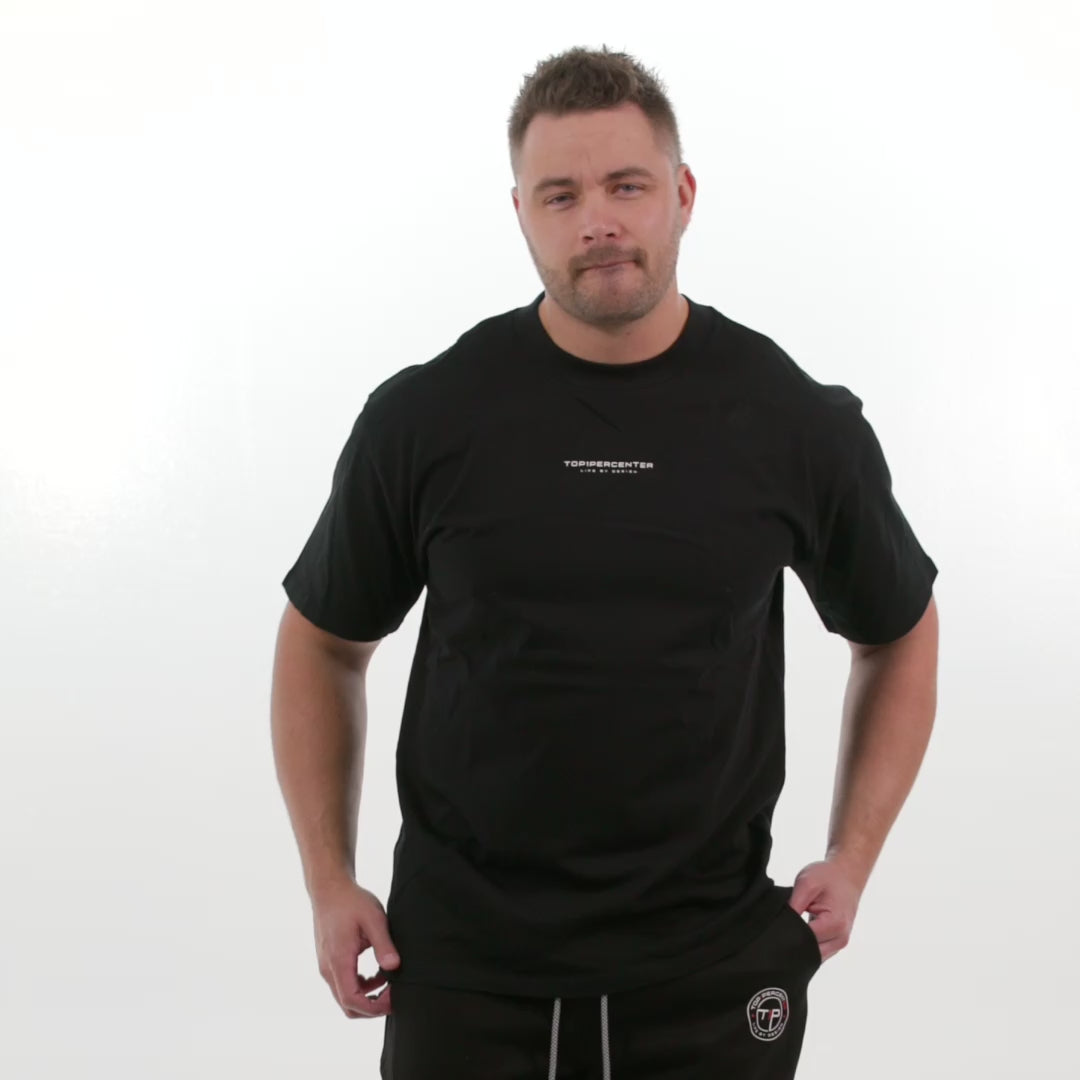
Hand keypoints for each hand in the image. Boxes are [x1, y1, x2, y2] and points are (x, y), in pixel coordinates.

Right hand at [311, 878, 401, 1017]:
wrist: (329, 888)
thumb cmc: (351, 900)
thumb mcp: (373, 918)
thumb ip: (383, 944)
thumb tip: (394, 966)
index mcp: (339, 960)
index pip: (352, 1000)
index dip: (375, 1007)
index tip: (394, 998)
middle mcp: (328, 969)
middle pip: (348, 1006)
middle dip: (372, 1007)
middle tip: (395, 995)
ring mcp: (327, 966)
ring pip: (345, 997)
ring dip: (368, 996)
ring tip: (389, 981)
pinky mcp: (329, 962)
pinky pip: (344, 985)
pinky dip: (361, 986)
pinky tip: (377, 973)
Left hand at [788, 857, 864, 963]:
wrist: (847, 875)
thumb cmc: (828, 876)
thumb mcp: (806, 882)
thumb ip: (794, 905)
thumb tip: (779, 924)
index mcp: (834, 924)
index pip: (803, 940)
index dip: (786, 933)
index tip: (775, 925)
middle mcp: (840, 939)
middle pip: (809, 953)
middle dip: (792, 943)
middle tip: (778, 928)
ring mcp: (839, 943)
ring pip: (813, 955)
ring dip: (799, 945)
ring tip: (788, 927)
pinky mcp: (835, 943)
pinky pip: (817, 951)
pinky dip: (806, 944)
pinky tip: (797, 931)